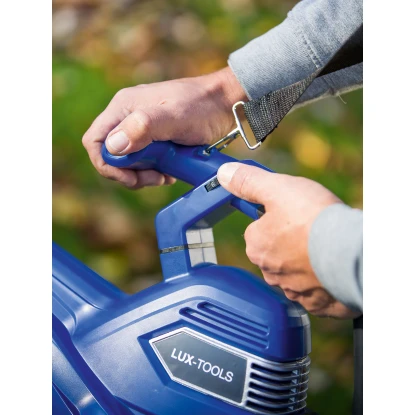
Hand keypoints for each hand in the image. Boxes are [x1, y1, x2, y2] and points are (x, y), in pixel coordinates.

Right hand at [82, 67, 245, 188]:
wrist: (225, 103)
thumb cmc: (202, 107)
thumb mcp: (174, 117)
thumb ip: (143, 128)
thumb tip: (112, 147)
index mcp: (123, 107)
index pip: (94, 141)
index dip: (106, 164)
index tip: (131, 176)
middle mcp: (127, 117)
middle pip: (110, 155)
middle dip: (127, 173)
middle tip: (154, 178)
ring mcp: (140, 127)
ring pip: (127, 161)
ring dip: (142, 175)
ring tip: (164, 176)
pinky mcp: (154, 138)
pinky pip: (143, 160)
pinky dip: (152, 171)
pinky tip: (169, 172)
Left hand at [217, 162, 359, 318]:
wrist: (351, 253)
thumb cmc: (314, 220)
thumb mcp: (277, 188)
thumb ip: (249, 182)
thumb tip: (224, 174)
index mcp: (257, 246)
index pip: (257, 229)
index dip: (274, 217)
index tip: (290, 212)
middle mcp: (269, 272)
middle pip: (275, 251)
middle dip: (289, 240)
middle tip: (311, 226)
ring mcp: (293, 290)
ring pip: (295, 271)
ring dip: (306, 261)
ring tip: (326, 245)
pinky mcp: (316, 304)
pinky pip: (315, 291)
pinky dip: (322, 281)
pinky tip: (332, 268)